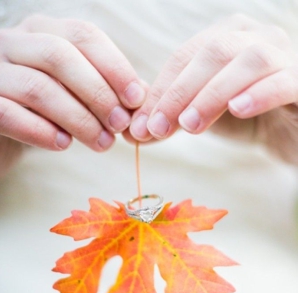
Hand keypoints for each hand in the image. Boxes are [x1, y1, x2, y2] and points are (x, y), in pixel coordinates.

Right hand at [0, 15, 146, 152]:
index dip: (113, 66)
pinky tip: (62, 145)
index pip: (81, 35)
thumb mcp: (67, 92)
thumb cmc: (34, 111)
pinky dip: (40, 131)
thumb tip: (142, 98)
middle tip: (119, 125)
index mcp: (38, 30)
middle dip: (96, 92)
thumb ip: (100, 89)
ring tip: (100, 143)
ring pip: (37, 87)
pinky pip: (9, 115)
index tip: (136, 99)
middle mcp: (10, 43)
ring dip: (76, 118)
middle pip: (59, 56)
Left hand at [127, 14, 297, 143]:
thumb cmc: (245, 121)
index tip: (138, 125)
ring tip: (189, 126)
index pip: (184, 56)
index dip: (159, 90)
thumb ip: (167, 119)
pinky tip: (237, 110)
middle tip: (157, 128)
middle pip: (212, 53)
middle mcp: (258, 37)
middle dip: (179, 92)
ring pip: (248, 61)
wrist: (291, 136)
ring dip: (212, 94)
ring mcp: (286, 55)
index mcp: (227, 37)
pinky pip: (284, 80)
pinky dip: (259, 93)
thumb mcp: (199, 117)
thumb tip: (129, 132)